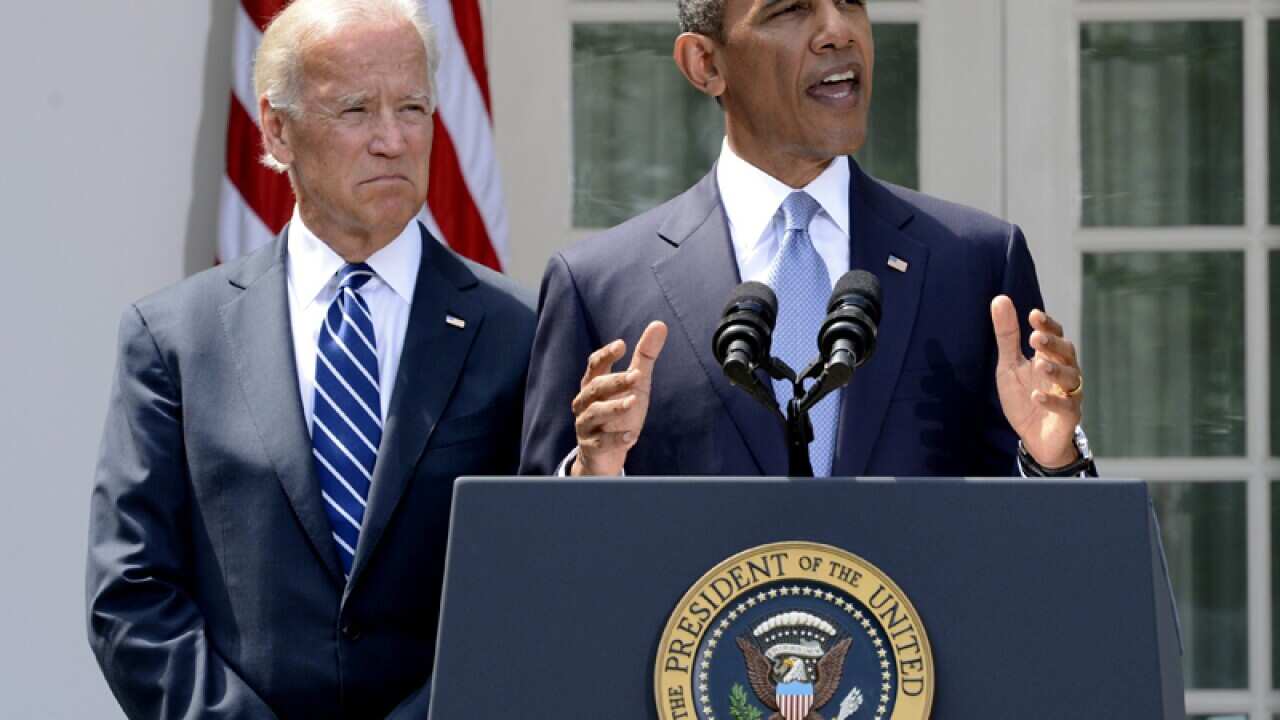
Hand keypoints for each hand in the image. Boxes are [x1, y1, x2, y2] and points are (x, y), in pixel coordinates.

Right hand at [571, 321, 667, 475]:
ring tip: (632, 402)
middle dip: (615, 381)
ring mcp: (586, 424)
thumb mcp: (635, 384)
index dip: (605, 355)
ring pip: (594, 412)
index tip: (621, 345)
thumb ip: (644, 356)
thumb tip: (659, 324)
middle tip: (636, 376)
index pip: (594, 365)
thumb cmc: (620, 413)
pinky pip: (600, 442)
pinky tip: (631, 436)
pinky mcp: (591, 447)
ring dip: (613, 407)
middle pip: (595, 387)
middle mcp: (585, 402)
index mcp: (594, 384)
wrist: (606, 454)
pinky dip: (614, 439)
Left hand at [990, 296, 1082, 467]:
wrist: (1033, 437)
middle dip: (1053, 344)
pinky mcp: (1069, 417)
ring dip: (1056, 370)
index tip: (1033, 315)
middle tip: (1035, 338)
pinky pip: (1066, 407)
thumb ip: (1007, 336)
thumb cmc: (1024, 397)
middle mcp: (1063, 373)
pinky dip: (1053, 401)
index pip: (1054, 335)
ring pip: (1072, 378)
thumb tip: (1000, 298)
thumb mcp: (1009, 365)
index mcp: (1049, 358)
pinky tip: (1036, 396)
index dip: (1047, 325)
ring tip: (1040, 366)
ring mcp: (1069, 394)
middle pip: (1067, 352)